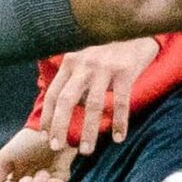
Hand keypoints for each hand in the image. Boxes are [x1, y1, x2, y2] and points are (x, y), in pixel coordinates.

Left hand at [40, 36, 161, 153]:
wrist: (135, 32)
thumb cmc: (107, 53)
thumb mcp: (84, 59)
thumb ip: (73, 80)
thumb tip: (63, 112)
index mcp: (71, 62)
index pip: (54, 93)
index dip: (48, 116)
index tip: (45, 136)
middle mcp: (85, 64)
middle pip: (66, 99)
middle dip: (59, 126)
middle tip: (56, 147)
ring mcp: (105, 67)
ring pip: (93, 104)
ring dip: (89, 131)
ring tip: (86, 150)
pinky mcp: (125, 71)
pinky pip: (121, 102)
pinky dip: (119, 122)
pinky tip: (118, 137)